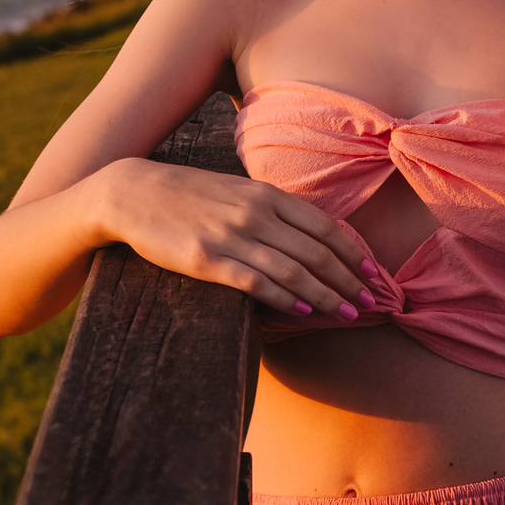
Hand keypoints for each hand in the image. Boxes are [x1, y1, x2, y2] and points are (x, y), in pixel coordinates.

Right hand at [97, 158, 376, 318]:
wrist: (132, 193)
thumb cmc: (186, 194)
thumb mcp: (234, 191)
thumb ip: (269, 208)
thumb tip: (306, 235)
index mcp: (264, 194)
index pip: (323, 225)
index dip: (352, 252)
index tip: (372, 273)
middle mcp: (254, 212)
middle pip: (315, 251)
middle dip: (348, 280)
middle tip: (370, 303)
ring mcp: (231, 236)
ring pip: (293, 270)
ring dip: (326, 295)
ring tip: (348, 314)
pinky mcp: (207, 259)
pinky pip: (256, 282)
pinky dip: (285, 298)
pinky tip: (303, 312)